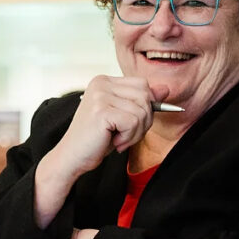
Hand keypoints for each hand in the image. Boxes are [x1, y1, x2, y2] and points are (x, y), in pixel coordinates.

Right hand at [34, 76, 165, 227]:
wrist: (72, 157)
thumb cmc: (96, 139)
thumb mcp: (122, 117)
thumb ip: (142, 101)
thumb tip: (166, 89)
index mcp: (104, 81)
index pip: (143, 85)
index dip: (145, 107)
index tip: (129, 124)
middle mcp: (101, 83)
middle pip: (146, 96)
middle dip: (143, 121)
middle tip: (124, 134)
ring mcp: (100, 96)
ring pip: (142, 111)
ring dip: (135, 132)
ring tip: (117, 138)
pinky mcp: (102, 111)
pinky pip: (134, 122)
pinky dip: (128, 138)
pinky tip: (113, 142)